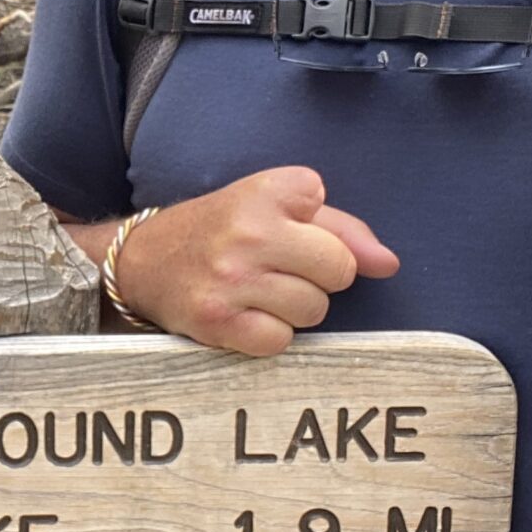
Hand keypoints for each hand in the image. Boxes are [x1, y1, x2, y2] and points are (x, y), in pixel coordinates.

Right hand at [108, 166, 396, 356]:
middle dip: (320, 277)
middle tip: (280, 270)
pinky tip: (245, 316)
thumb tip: (389, 265)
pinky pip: (281, 341)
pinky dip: (270, 334)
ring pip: (314, 310)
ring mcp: (231, 278)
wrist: (143, 261)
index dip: (320, 238)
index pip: (341, 229)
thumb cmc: (221, 231)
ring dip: (295, 308)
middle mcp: (249, 231)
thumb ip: (341, 229)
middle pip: (339, 271)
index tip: (284, 232)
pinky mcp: (218, 321)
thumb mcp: (276, 208)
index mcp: (266, 191)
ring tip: (259, 292)